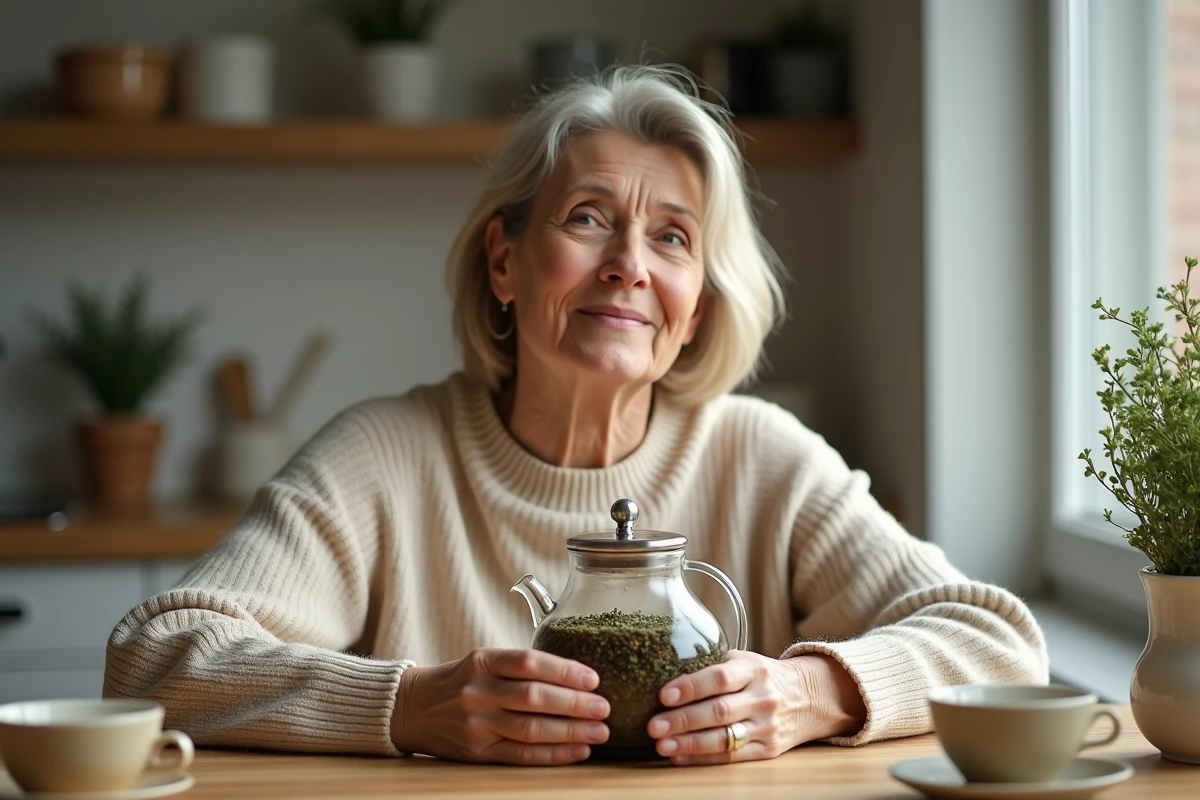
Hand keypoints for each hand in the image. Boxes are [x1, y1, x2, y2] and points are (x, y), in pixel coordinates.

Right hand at [390, 648, 609, 764]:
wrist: (412, 708)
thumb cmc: (460, 681)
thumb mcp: (483, 661)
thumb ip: (520, 666)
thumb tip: (576, 675)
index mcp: (482, 661)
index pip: (530, 663)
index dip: (565, 671)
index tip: (593, 679)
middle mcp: (478, 692)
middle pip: (535, 698)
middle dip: (575, 704)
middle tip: (605, 707)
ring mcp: (476, 724)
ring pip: (531, 730)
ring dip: (571, 732)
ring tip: (599, 731)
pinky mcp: (476, 753)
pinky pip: (521, 756)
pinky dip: (553, 755)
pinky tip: (577, 751)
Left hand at [646, 652, 865, 764]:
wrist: (810, 698)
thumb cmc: (764, 676)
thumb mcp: (746, 661)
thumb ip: (714, 665)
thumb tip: (668, 673)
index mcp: (754, 670)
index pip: (720, 678)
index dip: (691, 687)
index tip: (664, 694)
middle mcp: (763, 698)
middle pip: (719, 711)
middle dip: (683, 720)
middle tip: (654, 726)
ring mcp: (767, 726)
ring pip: (724, 738)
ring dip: (689, 744)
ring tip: (662, 745)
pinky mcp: (768, 750)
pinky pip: (732, 757)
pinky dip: (703, 758)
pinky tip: (680, 757)